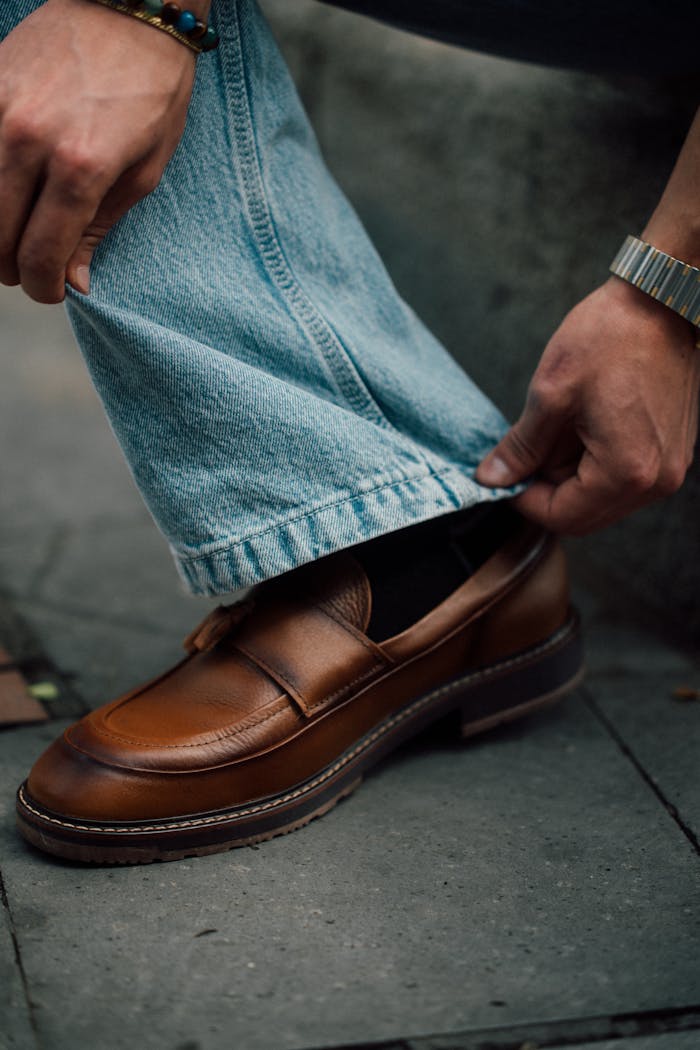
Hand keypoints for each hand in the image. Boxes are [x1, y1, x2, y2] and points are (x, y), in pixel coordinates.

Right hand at [0, 0, 196, 302]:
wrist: (127, 4)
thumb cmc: (151, 88)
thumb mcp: (144, 170)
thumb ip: (100, 228)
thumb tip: (72, 280)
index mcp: (80, 167)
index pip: (40, 254)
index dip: (44, 287)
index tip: (54, 291)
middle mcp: (29, 140)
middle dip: (14, 268)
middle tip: (33, 268)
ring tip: (17, 236)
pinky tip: (9, 193)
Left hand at [476, 277, 699, 533]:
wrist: (662, 300)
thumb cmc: (611, 336)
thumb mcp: (551, 392)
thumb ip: (521, 446)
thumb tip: (492, 478)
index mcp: (626, 470)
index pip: (563, 518)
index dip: (524, 502)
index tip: (503, 478)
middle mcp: (656, 480)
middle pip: (585, 516)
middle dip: (547, 491)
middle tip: (524, 453)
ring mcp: (669, 467)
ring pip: (603, 499)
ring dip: (569, 476)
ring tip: (557, 428)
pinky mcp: (671, 451)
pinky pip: (623, 477)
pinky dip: (594, 463)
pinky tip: (582, 425)